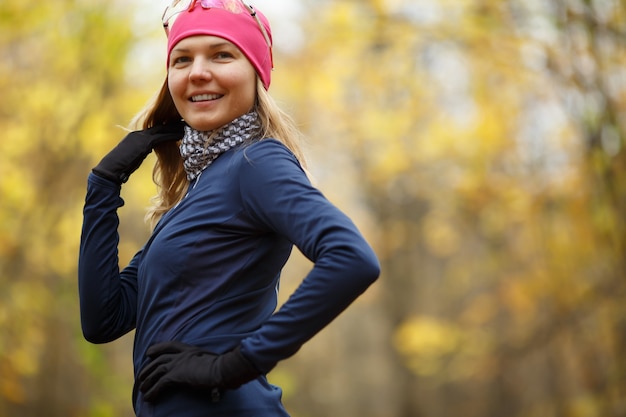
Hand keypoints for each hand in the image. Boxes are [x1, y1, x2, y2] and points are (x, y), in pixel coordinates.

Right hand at [92, 120, 184, 183]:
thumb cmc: (120, 168)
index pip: (154, 130)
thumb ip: (140, 153)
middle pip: (159, 127)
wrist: (110, 170)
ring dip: (175, 128)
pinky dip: (172, 135)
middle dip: (172, 125)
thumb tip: (142, 155)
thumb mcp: (133, 158)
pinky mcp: (143, 143)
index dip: (167, 128)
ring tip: (187, 126)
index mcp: (136, 137)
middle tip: (185, 122)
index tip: (178, 126)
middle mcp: (139, 134)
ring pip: (162, 130)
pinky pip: (161, 137)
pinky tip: (182, 134)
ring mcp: (140, 137)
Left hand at [138, 341, 259, 402]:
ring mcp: (178, 364)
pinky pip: (159, 385)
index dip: (159, 348)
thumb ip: (208, 367)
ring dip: (147, 381)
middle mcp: (182, 355)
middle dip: (148, 367)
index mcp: (192, 350)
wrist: (222, 370)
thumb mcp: (214, 363)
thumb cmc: (223, 368)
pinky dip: (152, 392)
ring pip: (156, 371)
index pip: (171, 345)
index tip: (149, 352)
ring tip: (142, 389)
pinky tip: (149, 398)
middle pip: (159, 358)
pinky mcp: (175, 376)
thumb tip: (213, 382)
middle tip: (141, 375)